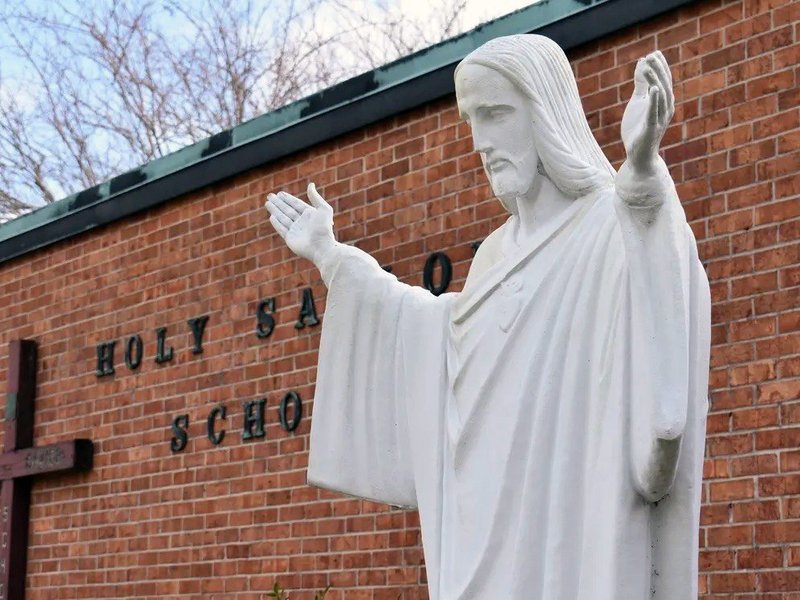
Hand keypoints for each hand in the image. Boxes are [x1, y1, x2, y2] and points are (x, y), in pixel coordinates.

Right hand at [265, 182, 335, 265]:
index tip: (280, 193)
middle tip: (269, 196)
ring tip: (267, 203)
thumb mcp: (323, 209)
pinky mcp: (290, 239)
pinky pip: (282, 229)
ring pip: (283, 218)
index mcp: (310, 215)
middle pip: (287, 210)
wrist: (321, 247)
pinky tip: (271, 217)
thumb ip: (315, 197)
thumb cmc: (324, 228)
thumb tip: (310, 184)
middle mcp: (302, 222)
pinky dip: (276, 223)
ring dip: (275, 210)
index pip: (296, 204)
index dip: (288, 198)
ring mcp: (296, 231)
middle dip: (278, 203)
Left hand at [621, 51, 673, 175]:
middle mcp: (665, 109)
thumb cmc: (639, 128)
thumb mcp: (637, 102)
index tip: (654, 52)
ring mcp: (659, 119)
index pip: (664, 81)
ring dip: (655, 80)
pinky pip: (654, 113)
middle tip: (651, 56)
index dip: (660, 66)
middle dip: (658, 70)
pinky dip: (655, 100)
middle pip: (664, 85)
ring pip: (661, 97)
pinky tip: (653, 88)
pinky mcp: (651, 129)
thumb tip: (642, 62)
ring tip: (647, 67)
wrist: (638, 156)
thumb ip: (641, 84)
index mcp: (663, 102)